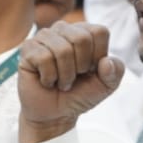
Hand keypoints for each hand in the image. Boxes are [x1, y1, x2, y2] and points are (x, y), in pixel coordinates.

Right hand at [17, 23, 123, 142]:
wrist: (55, 113)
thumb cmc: (81, 93)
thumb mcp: (107, 85)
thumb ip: (115, 71)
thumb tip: (106, 62)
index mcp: (86, 32)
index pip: (99, 32)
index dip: (98, 56)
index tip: (91, 70)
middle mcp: (65, 29)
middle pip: (81, 39)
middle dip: (81, 66)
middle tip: (75, 77)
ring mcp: (44, 37)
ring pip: (62, 50)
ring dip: (65, 75)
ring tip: (62, 81)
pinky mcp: (27, 48)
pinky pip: (43, 58)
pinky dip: (49, 77)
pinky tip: (47, 81)